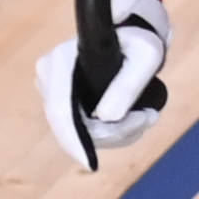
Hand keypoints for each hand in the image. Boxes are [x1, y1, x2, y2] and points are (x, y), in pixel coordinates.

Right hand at [39, 0, 170, 170]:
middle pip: (73, 126)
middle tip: (148, 118)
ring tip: (146, 114)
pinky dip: (114, 133)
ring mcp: (53, 90)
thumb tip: (107, 118)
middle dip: (113, 133)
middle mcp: (49, 75)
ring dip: (119, 133)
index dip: (73, 139)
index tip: (90, 164)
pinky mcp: (64, 102)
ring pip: (82, 133)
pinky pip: (86, 131)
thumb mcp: (146, 55)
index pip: (60, 109)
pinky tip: (134, 118)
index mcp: (62, 60)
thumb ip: (130, 83)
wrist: (130, 34)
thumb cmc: (139, 40)